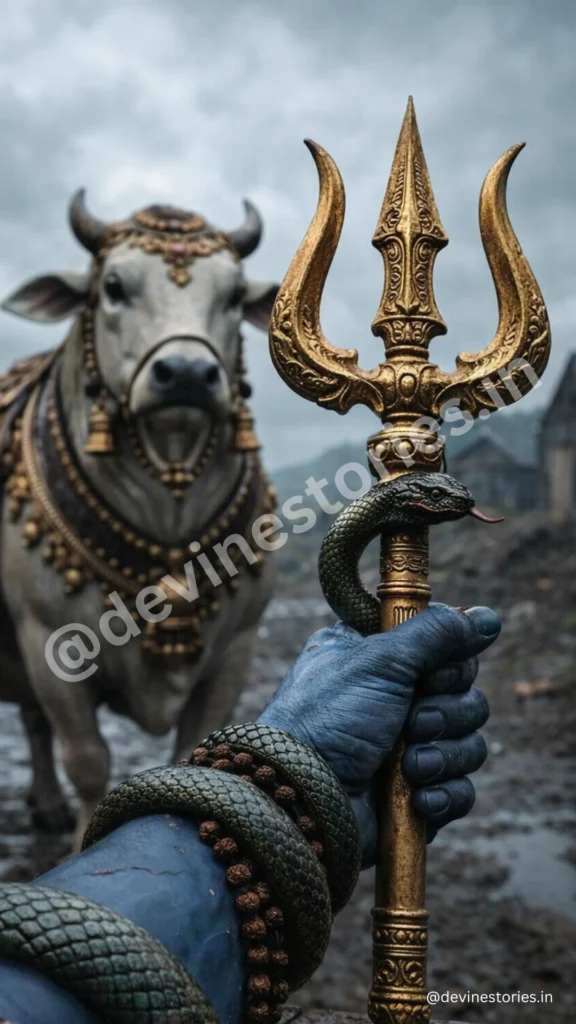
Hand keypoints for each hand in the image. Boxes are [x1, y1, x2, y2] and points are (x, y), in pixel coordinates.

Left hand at [258, 603, 499, 865]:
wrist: (306, 798)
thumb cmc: (331, 718)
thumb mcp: (380, 660)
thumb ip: (436, 633)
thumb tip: (487, 617)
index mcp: (379, 659)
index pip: (447, 648)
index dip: (449, 663)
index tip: (430, 672)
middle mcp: (394, 699)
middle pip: (465, 693)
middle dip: (445, 711)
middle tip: (411, 721)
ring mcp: (406, 749)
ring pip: (470, 741)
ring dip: (444, 754)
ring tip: (410, 766)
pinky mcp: (415, 796)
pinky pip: (461, 789)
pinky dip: (445, 793)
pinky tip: (418, 798)